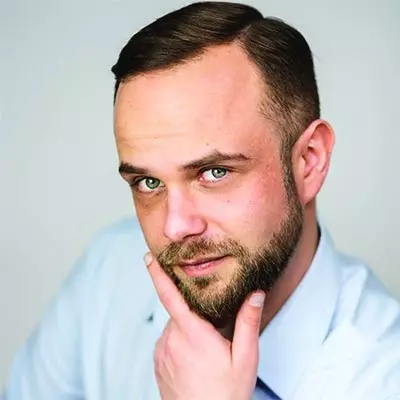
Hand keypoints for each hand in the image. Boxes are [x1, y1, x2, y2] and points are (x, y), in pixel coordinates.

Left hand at [145, 252, 264, 399]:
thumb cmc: (226, 394)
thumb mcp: (245, 358)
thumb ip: (248, 322)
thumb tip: (255, 293)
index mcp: (192, 333)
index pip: (170, 296)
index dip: (158, 274)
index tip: (149, 257)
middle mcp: (172, 339)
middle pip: (179, 311)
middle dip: (194, 313)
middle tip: (213, 333)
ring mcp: (162, 352)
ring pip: (175, 326)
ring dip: (188, 329)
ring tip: (206, 353)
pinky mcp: (158, 362)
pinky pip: (168, 340)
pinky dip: (180, 341)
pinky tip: (195, 360)